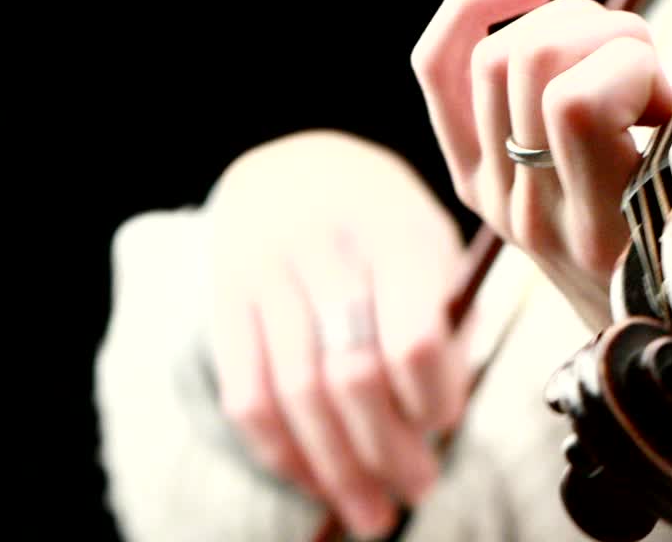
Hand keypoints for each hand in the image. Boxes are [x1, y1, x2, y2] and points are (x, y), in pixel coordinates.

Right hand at [205, 130, 467, 537]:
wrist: (295, 165)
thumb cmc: (386, 223)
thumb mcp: (432, 245)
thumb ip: (444, 322)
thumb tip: (438, 423)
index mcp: (396, 233)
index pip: (414, 339)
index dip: (433, 399)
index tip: (446, 422)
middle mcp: (327, 250)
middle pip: (352, 376)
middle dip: (388, 450)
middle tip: (420, 487)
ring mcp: (267, 275)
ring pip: (295, 396)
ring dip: (336, 469)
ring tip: (374, 512)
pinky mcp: (224, 302)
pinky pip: (246, 395)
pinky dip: (282, 453)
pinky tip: (317, 481)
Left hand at [412, 0, 671, 327]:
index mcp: (608, 229)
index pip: (576, 101)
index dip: (634, 68)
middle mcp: (537, 215)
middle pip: (525, 59)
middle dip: (603, 33)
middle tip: (652, 74)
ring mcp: (496, 198)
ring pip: (489, 55)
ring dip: (565, 26)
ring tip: (618, 58)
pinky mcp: (476, 179)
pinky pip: (440, 71)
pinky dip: (475, 10)